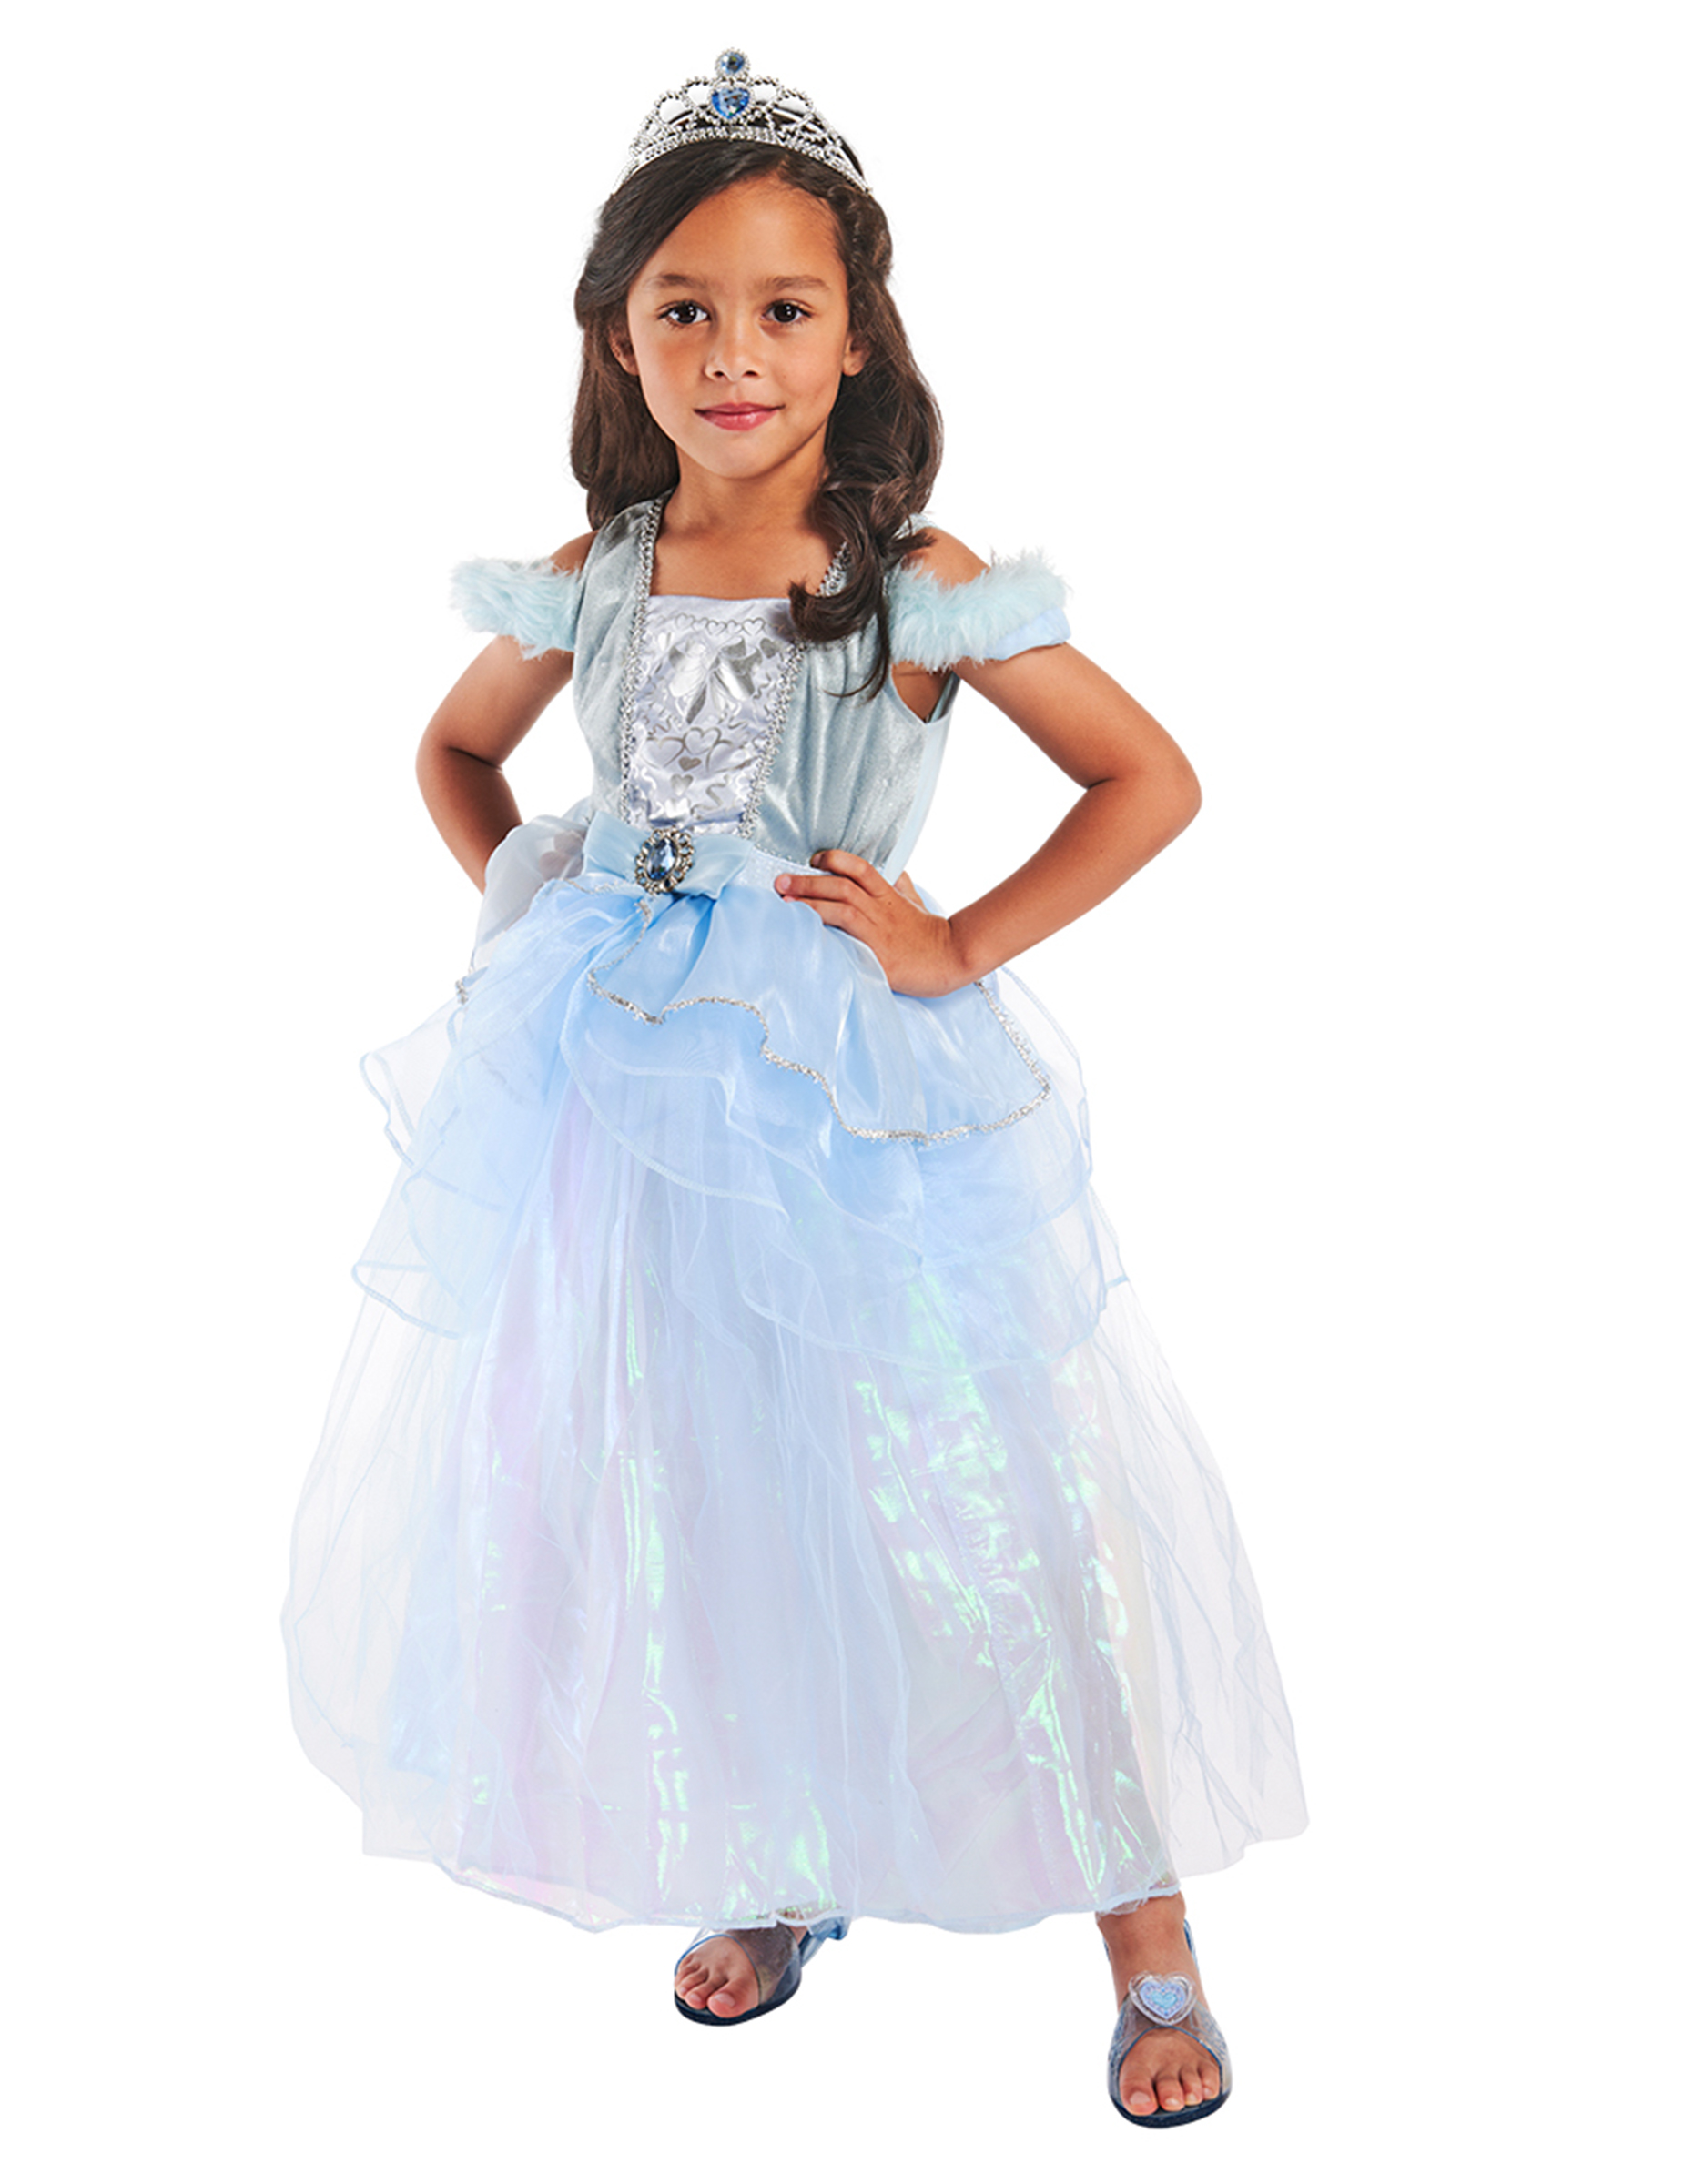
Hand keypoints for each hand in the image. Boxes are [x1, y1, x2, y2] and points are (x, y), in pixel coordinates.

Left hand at [774, 850, 972, 996]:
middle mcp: (880, 908)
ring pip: (840, 906)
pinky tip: (804, 933)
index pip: (858, 866)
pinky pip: (847, 939)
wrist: (951, 958)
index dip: (834, 858)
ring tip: (784, 900)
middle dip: (807, 881)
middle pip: (841, 885)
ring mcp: (878, 931)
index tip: (813, 858)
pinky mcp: (877, 955)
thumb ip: (899, 885)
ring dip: (809, 902)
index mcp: (888, 893)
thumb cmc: (929, 934)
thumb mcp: (915, 902)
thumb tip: (891, 872)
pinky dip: (826, 932)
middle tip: (780, 881)